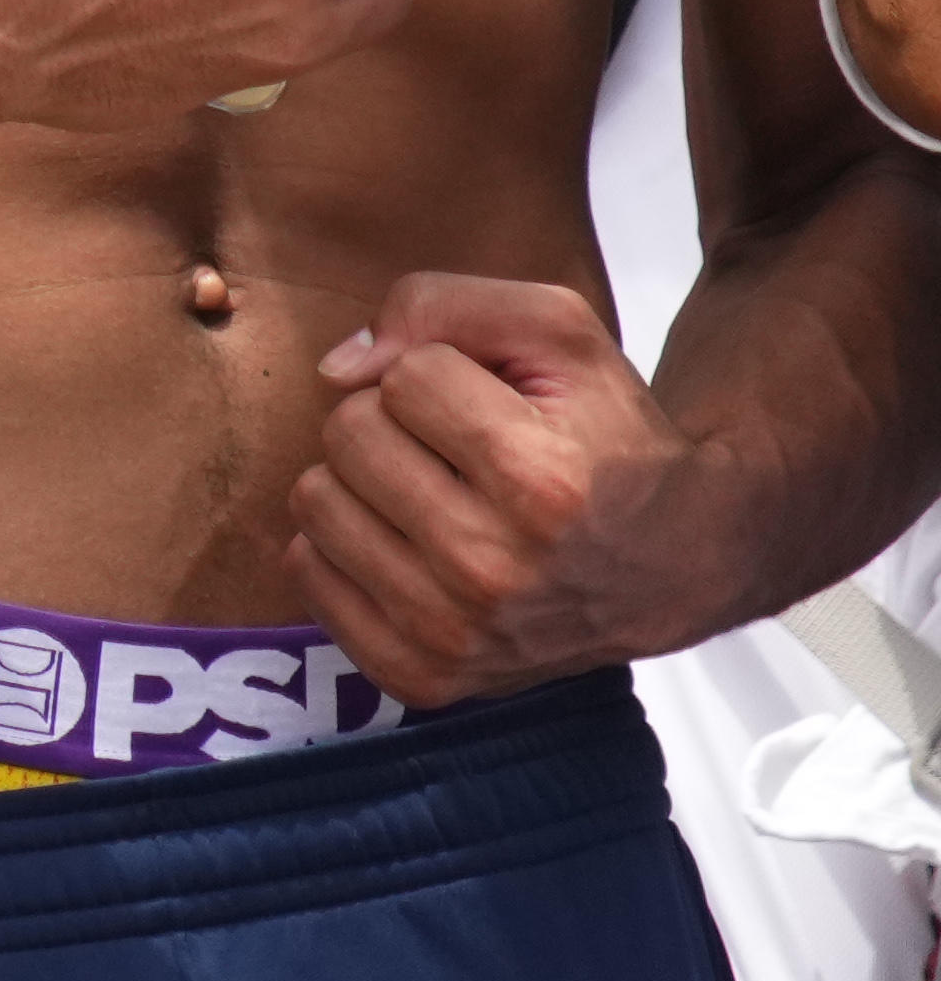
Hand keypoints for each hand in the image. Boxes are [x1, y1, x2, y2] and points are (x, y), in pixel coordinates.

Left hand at [297, 273, 711, 701]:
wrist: (674, 562)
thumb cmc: (606, 435)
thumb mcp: (558, 332)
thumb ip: (441, 304)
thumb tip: (337, 369)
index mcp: (542, 483)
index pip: (406, 376)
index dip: (442, 373)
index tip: (497, 407)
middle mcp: (496, 569)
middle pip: (348, 434)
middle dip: (394, 421)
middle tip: (462, 453)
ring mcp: (456, 633)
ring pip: (315, 498)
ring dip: (363, 481)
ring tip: (436, 495)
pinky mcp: (422, 676)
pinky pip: (307, 570)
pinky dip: (344, 544)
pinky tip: (409, 544)